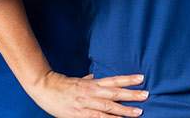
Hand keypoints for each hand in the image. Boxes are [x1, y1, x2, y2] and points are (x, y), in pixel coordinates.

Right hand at [27, 70, 147, 117]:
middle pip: (114, 93)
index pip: (113, 80)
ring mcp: (86, 104)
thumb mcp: (77, 80)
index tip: (141, 78)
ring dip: (124, 110)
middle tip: (146, 94)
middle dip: (131, 95)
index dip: (127, 79)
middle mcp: (91, 92)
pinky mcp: (79, 115)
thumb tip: (94, 77)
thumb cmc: (61, 84)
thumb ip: (88, 80)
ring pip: (108, 107)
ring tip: (138, 112)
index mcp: (91, 83)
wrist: (44, 87)